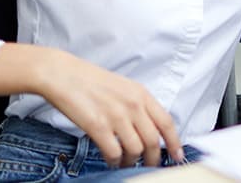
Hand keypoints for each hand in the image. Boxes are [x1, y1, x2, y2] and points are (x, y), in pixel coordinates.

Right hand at [37, 51, 182, 167]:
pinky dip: (114, 161)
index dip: (175, 143)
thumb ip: (138, 105)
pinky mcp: (98, 126)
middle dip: (153, 158)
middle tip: (149, 166)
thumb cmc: (90, 80)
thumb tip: (149, 129)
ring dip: (131, 161)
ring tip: (124, 161)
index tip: (177, 156)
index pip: (166, 123)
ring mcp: (116, 116)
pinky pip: (114, 153)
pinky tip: (111, 159)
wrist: (63, 74)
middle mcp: (133, 105)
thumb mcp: (123, 86)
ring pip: (136, 150)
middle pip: (153, 141)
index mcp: (141, 94)